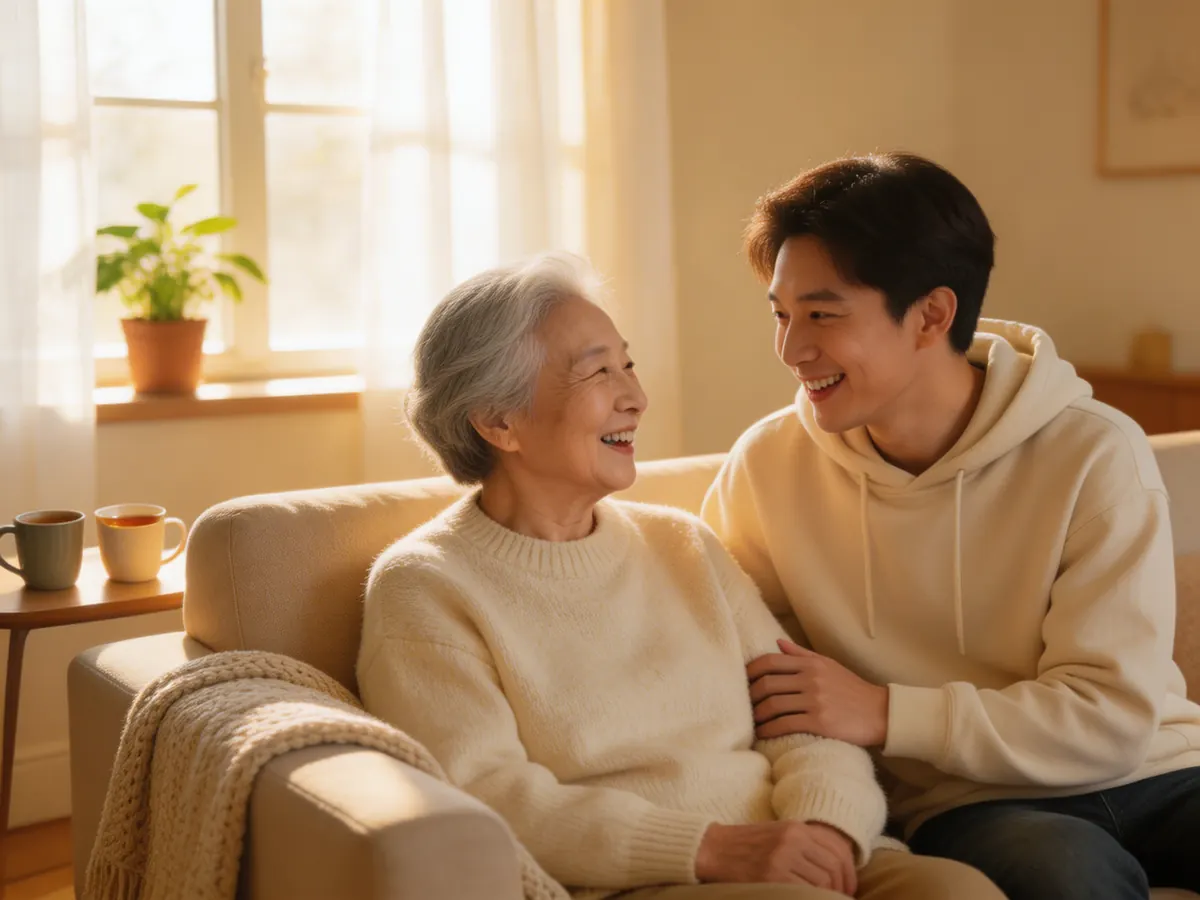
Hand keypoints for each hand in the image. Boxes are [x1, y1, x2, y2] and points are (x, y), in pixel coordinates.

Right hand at [695, 820, 857, 893]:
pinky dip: (811, 897)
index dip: (849, 873)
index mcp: (796, 828)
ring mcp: (782, 858)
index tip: (849, 888)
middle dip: (842, 888)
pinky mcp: (771, 877)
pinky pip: (804, 891)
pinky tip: (807, 899)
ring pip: (822, 882)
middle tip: (840, 899)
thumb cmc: (745, 845)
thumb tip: (835, 868)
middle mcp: (792, 840)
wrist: (712, 849)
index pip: (837, 850)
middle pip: (833, 868)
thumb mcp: (778, 834)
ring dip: (826, 895)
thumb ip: (804, 845)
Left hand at [747, 639, 888, 746]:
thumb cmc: (852, 690)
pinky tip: (764, 735)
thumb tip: (777, 642)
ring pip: (773, 705)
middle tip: (744, 706)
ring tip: (752, 723)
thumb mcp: (829, 666)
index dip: (751, 672)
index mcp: (811, 664)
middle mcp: (811, 679)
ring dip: (757, 716)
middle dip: (750, 696)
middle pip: (768, 684)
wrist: (881, 713)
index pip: (770, 662)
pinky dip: (769, 730)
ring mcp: (816, 700)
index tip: (743, 682)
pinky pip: (785, 725)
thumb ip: (802, 655)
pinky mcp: (820, 722)